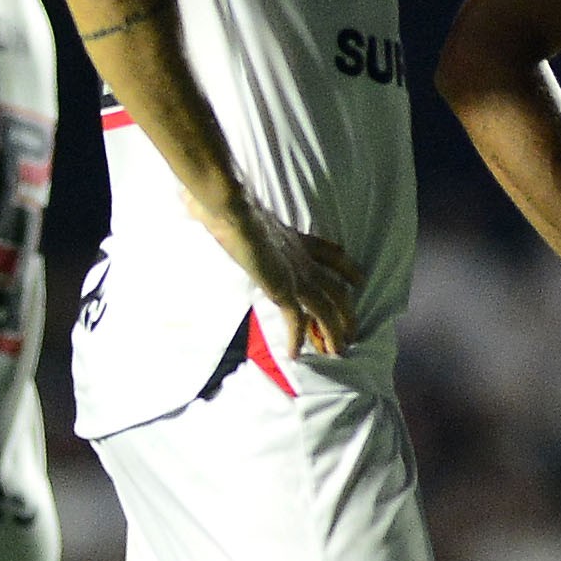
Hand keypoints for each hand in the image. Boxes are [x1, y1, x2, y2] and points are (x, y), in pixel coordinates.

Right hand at [212, 196, 361, 359]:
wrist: (235, 212)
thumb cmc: (232, 208)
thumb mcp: (240, 213)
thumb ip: (234, 216)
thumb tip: (201, 205)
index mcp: (296, 241)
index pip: (331, 253)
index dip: (347, 267)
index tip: (358, 278)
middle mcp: (302, 260)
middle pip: (337, 288)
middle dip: (348, 311)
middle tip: (354, 329)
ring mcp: (296, 276)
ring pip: (327, 309)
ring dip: (335, 331)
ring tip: (339, 350)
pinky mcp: (284, 290)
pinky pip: (298, 321)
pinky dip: (298, 339)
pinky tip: (297, 355)